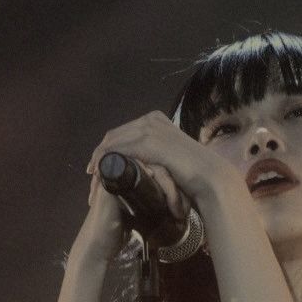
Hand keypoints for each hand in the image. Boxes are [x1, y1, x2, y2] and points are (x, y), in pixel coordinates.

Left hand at [86, 110, 243, 208]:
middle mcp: (151, 119)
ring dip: (99, 163)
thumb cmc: (195, 175)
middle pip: (114, 136)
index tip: (99, 167)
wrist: (209, 177)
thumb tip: (149, 164)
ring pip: (112, 143)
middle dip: (99, 156)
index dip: (108, 149)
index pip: (124, 132)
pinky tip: (100, 176)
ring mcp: (149, 128)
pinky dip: (105, 163)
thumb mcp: (172, 159)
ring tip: (94, 181)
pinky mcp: (147, 141)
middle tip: (91, 175)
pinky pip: (117, 150)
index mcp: (156, 120)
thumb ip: (159, 156)